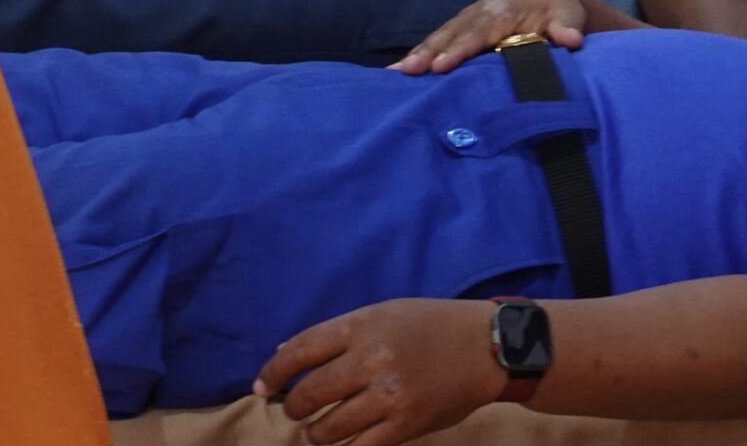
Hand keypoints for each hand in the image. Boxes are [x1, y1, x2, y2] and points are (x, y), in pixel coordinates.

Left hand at [255, 300, 505, 445]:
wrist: (485, 348)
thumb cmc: (431, 326)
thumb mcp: (383, 313)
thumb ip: (338, 334)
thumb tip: (286, 352)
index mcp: (363, 325)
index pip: (301, 350)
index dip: (274, 372)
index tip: (261, 387)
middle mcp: (372, 360)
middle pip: (310, 394)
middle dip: (293, 407)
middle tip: (294, 411)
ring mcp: (388, 396)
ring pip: (329, 428)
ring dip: (314, 433)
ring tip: (315, 431)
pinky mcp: (405, 426)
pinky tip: (341, 443)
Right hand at [394, 0, 594, 73]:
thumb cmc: (559, 10)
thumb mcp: (570, 15)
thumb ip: (568, 26)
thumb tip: (571, 40)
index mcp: (503, 10)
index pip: (479, 31)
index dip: (460, 48)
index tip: (442, 66)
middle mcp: (480, 12)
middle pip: (452, 33)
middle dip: (429, 51)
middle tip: (407, 71)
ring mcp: (468, 20)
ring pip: (440, 36)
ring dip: (419, 54)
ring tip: (397, 74)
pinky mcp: (463, 29)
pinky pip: (439, 41)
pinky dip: (421, 55)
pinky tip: (400, 73)